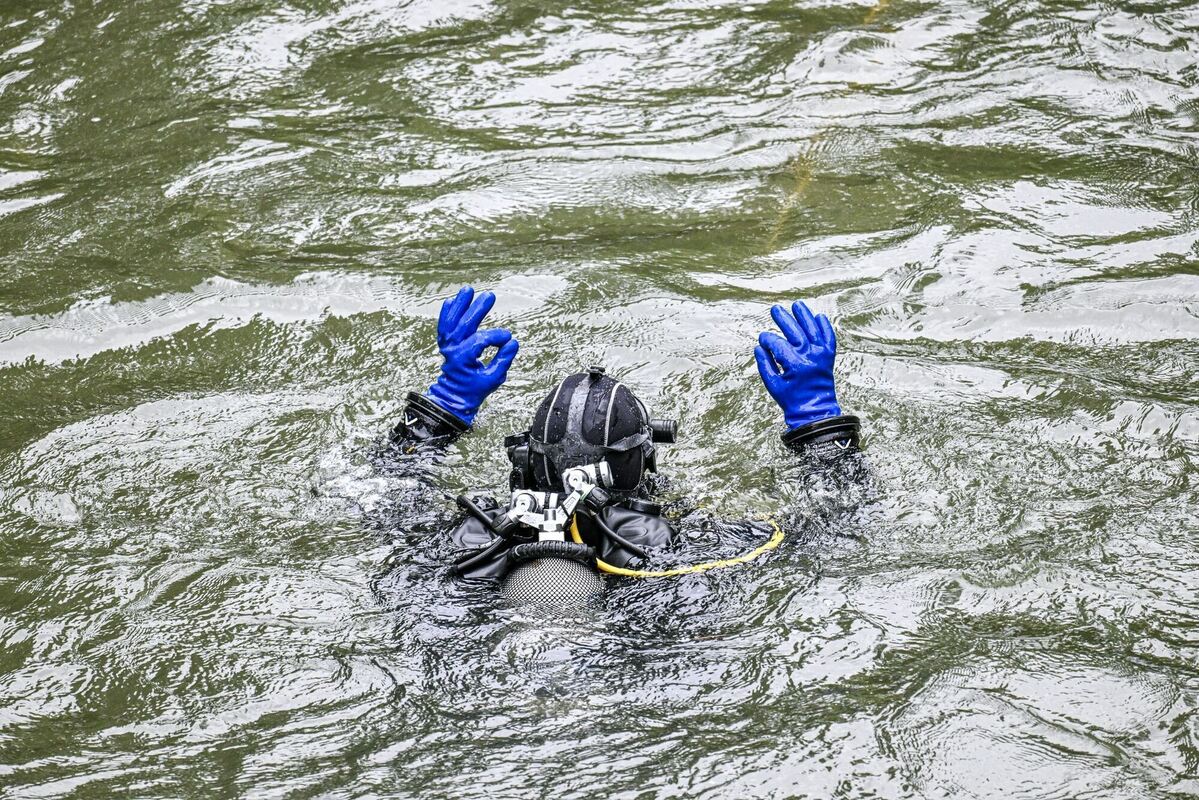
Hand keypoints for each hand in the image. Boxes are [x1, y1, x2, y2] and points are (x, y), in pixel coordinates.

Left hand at [426, 286, 519, 424]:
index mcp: (463, 359)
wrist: (454, 397)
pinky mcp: (446, 343)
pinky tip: (453, 300)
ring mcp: (447, 346)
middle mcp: (452, 350)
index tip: (508, 337)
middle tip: (490, 296)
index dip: (495, 337)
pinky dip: (448, 312)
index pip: (480, 341)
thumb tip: (512, 343)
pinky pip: (444, 325)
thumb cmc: (474, 389)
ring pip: (452, 321)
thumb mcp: (493, 379)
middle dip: (477, 310)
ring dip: (460, 305)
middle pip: (464, 325)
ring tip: (469, 290)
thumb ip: (503, 360)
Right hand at [755, 300, 841, 429]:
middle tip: (775, 309)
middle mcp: (810, 357)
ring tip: (797, 305)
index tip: (762, 339)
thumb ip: (764, 364)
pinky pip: (829, 337)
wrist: (815, 410)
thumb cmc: (792, 400)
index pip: (778, 344)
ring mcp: (821, 356)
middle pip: (795, 332)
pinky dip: (825, 326)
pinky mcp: (828, 357)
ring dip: (804, 316)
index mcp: (795, 365)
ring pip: (813, 329)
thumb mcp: (772, 384)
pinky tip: (818, 317)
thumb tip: (759, 347)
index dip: (768, 340)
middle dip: (784, 319)